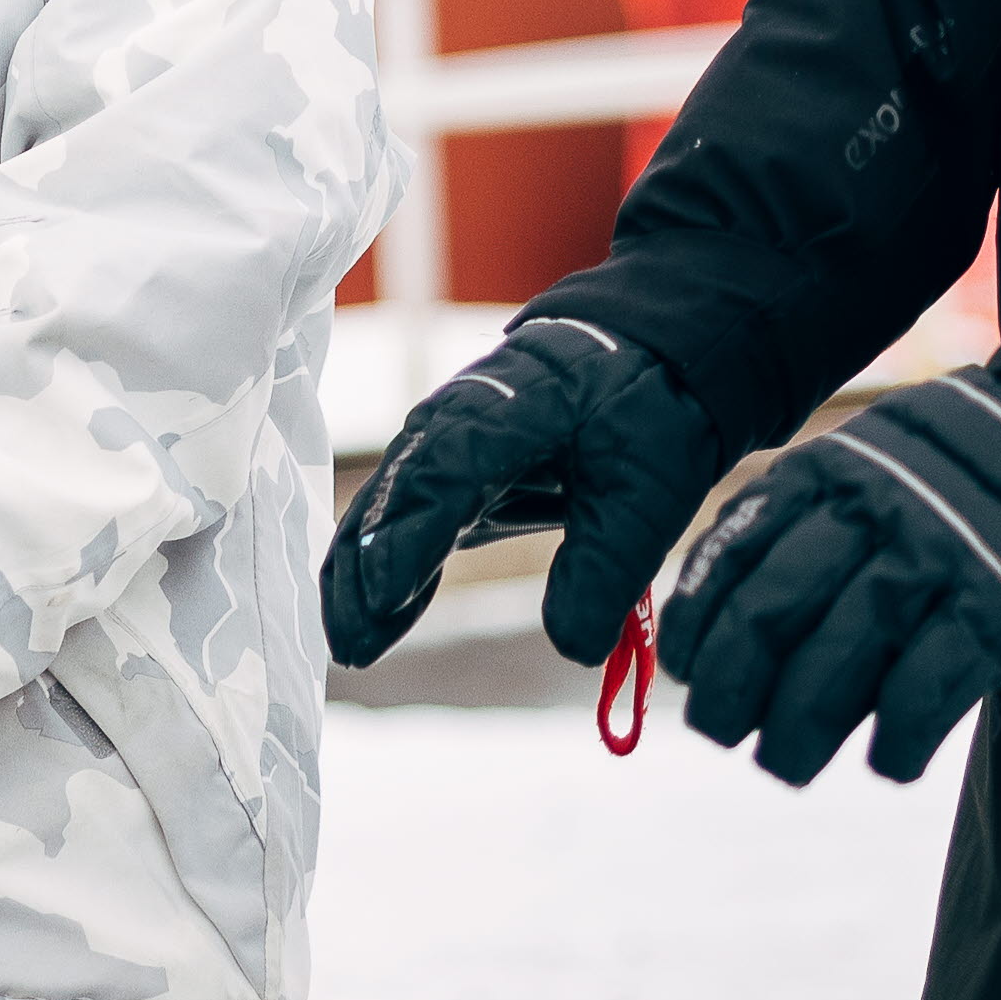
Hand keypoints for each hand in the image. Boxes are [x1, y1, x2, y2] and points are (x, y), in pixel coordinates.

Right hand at [323, 315, 737, 667]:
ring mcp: (443, 443)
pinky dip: (389, 568)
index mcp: (503, 413)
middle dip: (363, 574)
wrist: (639, 350)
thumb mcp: (648, 486)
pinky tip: (381, 621)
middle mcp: (453, 423)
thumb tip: (576, 647)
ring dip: (362, 578)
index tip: (385, 599)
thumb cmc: (642, 409)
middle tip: (352, 646)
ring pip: (385, 511)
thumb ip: (609, 564)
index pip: (441, 477)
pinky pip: (407, 520)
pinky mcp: (450, 470)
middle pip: (392, 497)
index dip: (409, 540)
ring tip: (352, 648)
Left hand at [652, 375, 1000, 786]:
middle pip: (770, 616)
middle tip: (724, 734)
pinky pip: (925, 688)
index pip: (729, 559)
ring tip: (786, 765)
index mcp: (821, 474)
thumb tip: (722, 631)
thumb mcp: (861, 466)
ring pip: (837, 659)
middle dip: (731, 691)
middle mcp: (868, 512)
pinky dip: (895, 738)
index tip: (687, 674)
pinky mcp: (998, 606)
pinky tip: (886, 761)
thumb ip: (798, 527)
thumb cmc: (949, 474)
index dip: (696, 628)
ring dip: (798, 729)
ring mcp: (934, 557)